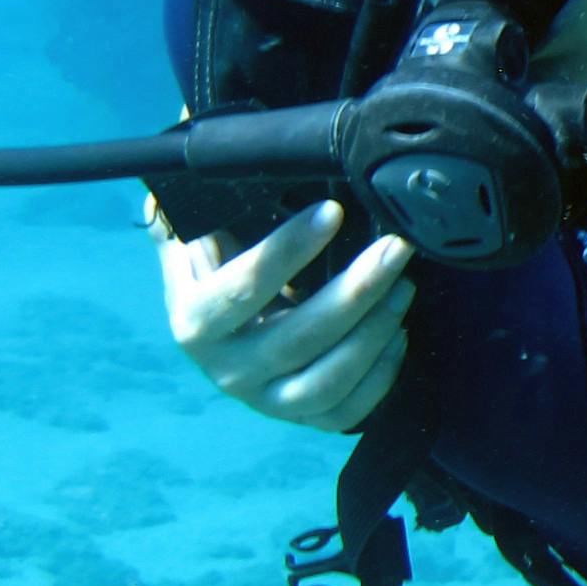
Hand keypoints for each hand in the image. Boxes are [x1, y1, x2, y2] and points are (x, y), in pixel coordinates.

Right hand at [159, 201, 414, 433]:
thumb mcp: (196, 241)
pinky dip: (379, 377)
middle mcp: (226, 370)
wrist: (220, 331)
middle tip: (394, 249)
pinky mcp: (300, 419)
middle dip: (355, 290)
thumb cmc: (217, 270)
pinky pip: (345, 414)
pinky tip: (399, 334)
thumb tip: (183, 166)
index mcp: (195, 322)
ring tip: (403, 287)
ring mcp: (265, 402)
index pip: (243, 287)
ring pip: (326, 382)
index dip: (288, 250)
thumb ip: (194, 213)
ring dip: (373, 333)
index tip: (333, 212)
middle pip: (297, 338)